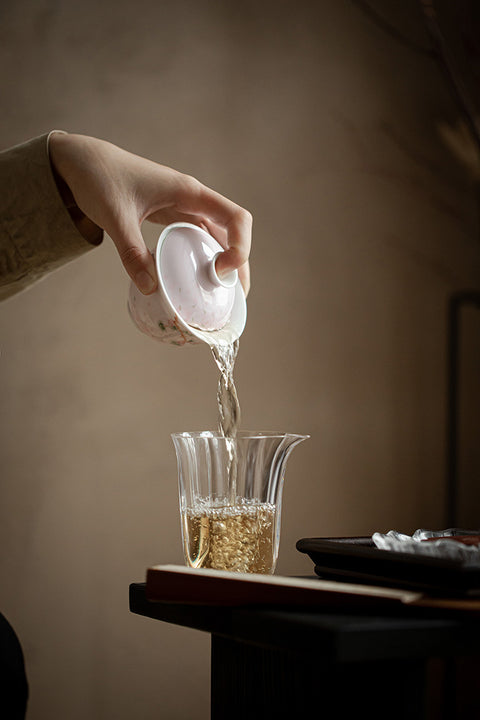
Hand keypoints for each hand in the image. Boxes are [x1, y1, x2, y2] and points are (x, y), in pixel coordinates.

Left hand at [48, 132, 251, 295]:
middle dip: (238, 265)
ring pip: (217, 237)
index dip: (239, 247)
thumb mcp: (115, 217)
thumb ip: (132, 252)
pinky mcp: (171, 216)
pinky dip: (203, 260)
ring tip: (221, 296)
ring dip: (224, 264)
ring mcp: (183, 207)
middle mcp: (193, 200)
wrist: (81, 162)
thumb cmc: (99, 178)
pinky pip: (198, 239)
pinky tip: (196, 280)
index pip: (236, 218)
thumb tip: (150, 289)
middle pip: (233, 232)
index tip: (219, 272)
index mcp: (189, 193)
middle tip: (232, 299)